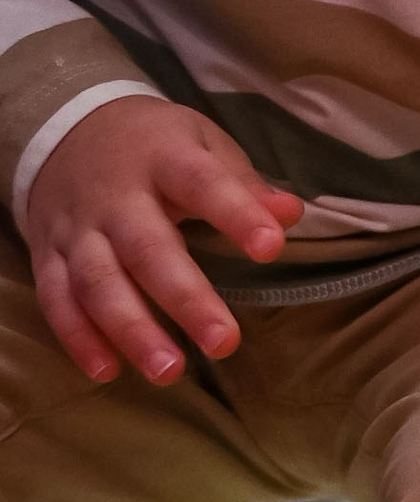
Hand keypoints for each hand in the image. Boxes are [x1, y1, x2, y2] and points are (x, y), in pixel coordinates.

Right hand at [23, 98, 301, 384]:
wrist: (66, 129)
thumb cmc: (154, 146)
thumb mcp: (202, 144)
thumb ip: (243, 183)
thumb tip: (291, 213)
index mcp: (163, 157)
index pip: (203, 183)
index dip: (236, 213)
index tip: (271, 248)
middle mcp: (115, 196)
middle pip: (147, 249)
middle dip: (185, 299)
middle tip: (224, 344)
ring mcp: (77, 228)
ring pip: (98, 283)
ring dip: (132, 330)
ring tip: (169, 372)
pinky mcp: (46, 255)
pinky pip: (57, 299)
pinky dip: (78, 337)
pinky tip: (107, 371)